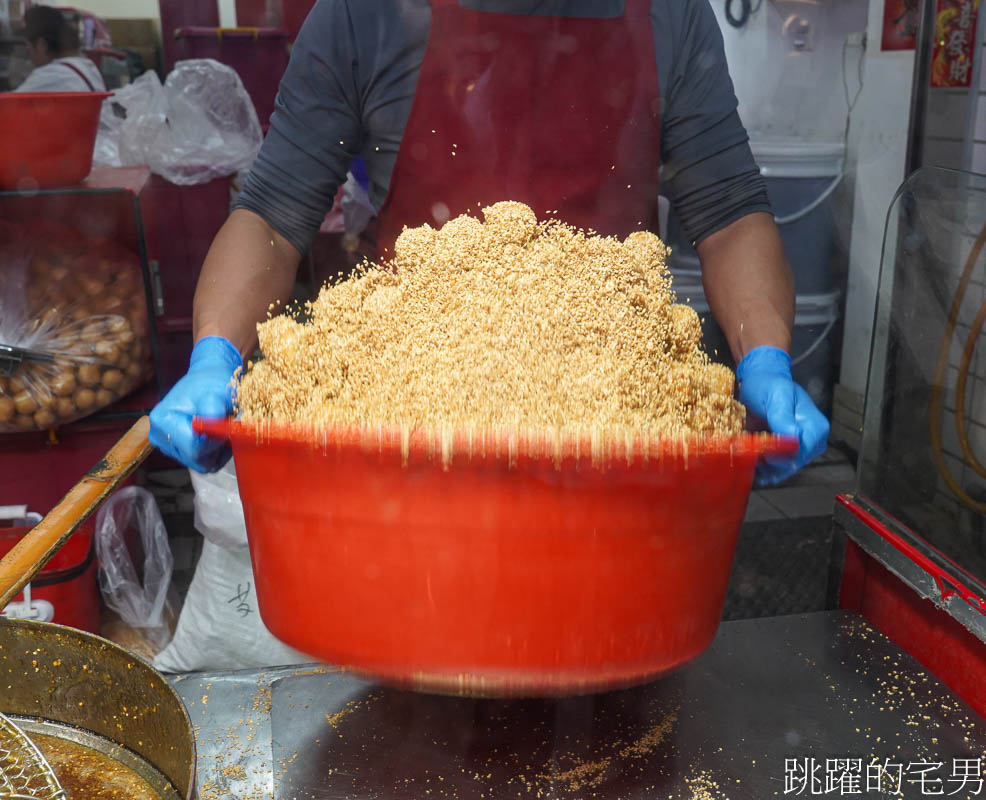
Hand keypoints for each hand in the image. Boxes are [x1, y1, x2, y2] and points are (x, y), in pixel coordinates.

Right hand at [149, 336, 241, 472]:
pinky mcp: (177, 450)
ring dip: (217, 450)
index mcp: (163, 420)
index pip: (193, 448)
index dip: (214, 440)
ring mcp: (167, 445)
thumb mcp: (217, 392)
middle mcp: (159, 435)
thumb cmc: (212, 383)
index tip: (223, 423)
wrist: (208, 379)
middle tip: (225, 424)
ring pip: (200, 464)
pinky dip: (214, 453)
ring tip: (221, 427)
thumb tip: (212, 425)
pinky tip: (217, 435)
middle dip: (216, 447)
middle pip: (195, 459)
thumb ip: (213, 410)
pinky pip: (202, 463)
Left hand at [736, 346, 829, 486]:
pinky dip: (759, 471)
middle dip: (769, 463)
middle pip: (791, 465)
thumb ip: (783, 416)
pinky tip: (747, 462)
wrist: (757, 384)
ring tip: (745, 454)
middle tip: (748, 451)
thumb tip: (793, 437)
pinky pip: (772, 473)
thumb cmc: (768, 385)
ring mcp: (797, 452)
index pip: (802, 452)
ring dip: (761, 468)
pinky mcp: (782, 457)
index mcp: (816, 427)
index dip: (781, 454)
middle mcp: (810, 443)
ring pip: (780, 472)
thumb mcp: (776, 395)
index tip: (761, 448)